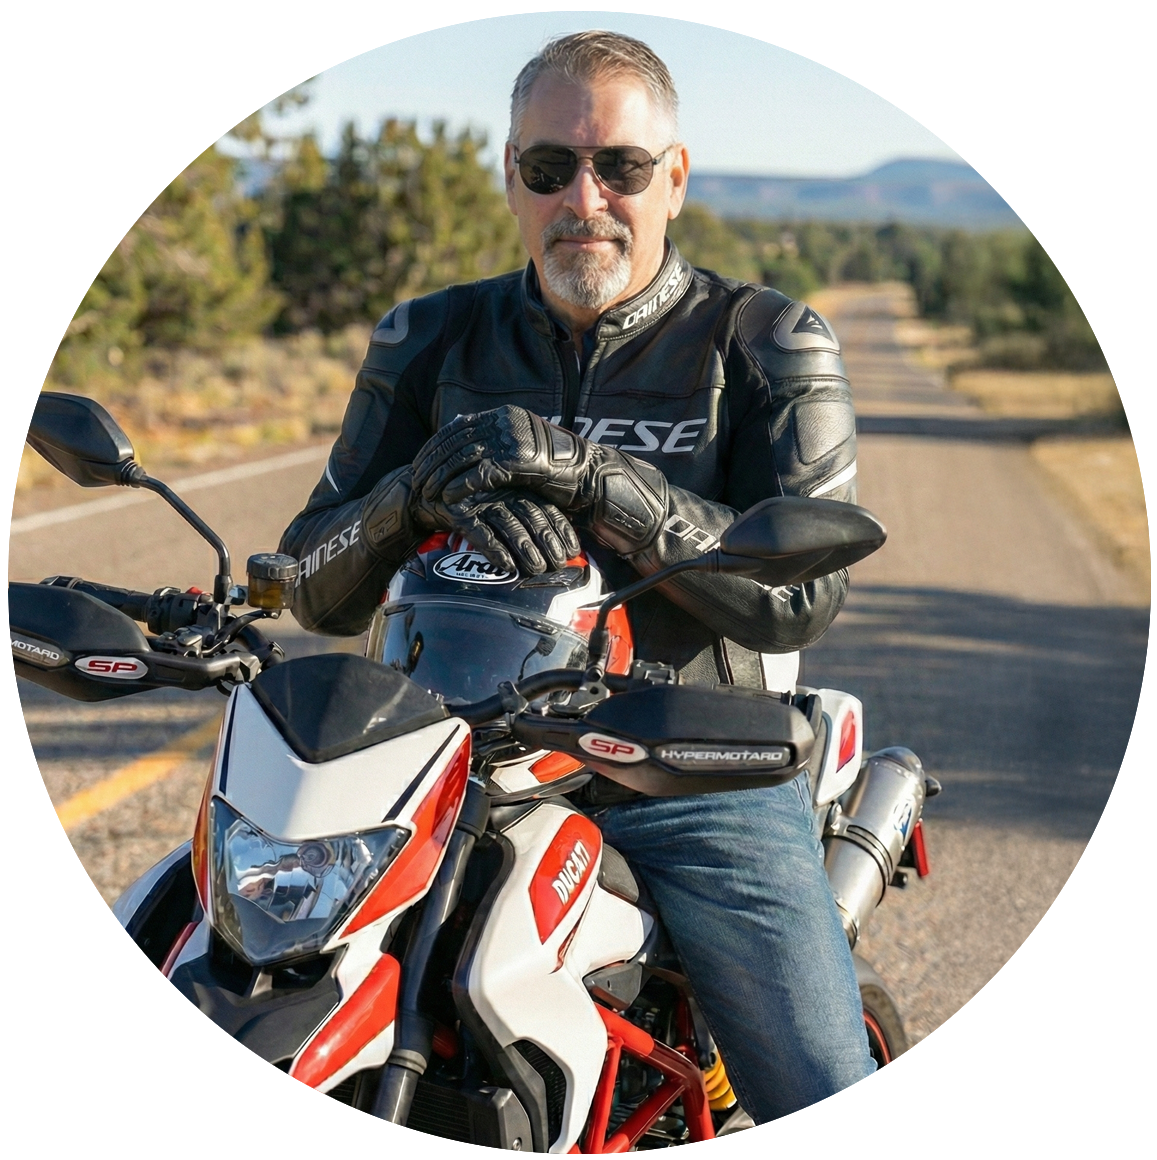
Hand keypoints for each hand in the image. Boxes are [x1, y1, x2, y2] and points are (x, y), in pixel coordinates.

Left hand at [410, 406, 670, 558]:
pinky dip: (461, 486)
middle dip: (431, 462)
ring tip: (425, 493)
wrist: (590, 478)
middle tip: (414, 482)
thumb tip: (462, 426)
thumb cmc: (555, 471)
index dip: (435, 447)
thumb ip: (493, 443)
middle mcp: (507, 421)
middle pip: (456, 440)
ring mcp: (514, 438)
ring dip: (440, 476)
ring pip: (464, 457)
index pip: (458, 428)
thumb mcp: (520, 451)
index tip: (418, 465)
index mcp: (504, 415)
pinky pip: (482, 473)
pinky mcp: (520, 460)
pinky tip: (447, 499)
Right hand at [434, 490, 580, 575]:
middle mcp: (499, 491)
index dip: (560, 529)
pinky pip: (479, 532)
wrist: (424, 494)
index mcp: (515, 486)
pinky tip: (507, 566)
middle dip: (547, 542)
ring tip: (537, 568)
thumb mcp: (500, 505)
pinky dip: (494, 549)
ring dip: (525, 547)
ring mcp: (478, 500)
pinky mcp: (457, 512)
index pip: (544, 507)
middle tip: (558, 564)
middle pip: (531, 516)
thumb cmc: (471, 504)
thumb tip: (555, 547)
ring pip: (508, 523)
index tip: (573, 550)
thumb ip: (524, 518)